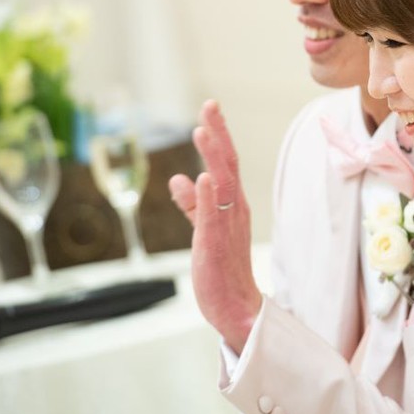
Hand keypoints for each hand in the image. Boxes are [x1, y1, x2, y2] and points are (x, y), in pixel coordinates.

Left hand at [169, 100, 261, 353]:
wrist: (236, 307)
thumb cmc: (222, 268)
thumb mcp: (204, 229)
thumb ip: (192, 204)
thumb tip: (178, 178)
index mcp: (231, 204)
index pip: (226, 162)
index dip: (218, 135)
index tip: (210, 109)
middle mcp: (233, 209)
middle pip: (228, 164)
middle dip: (218, 134)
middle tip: (210, 105)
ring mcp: (227, 225)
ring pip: (222, 183)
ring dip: (213, 157)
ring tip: (202, 131)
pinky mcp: (216, 244)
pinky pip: (212, 216)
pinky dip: (207, 195)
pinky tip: (201, 176)